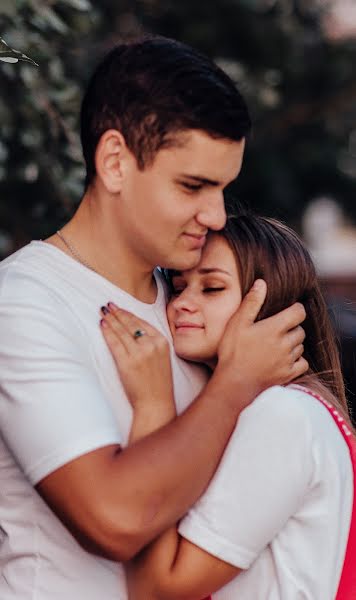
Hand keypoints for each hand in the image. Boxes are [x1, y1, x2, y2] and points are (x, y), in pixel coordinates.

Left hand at [100, 304, 174, 413]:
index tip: (119, 308)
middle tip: (107, 306)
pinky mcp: (127, 363)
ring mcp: (139, 354)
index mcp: (162, 341)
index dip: (128, 314)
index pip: (141, 322)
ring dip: (110, 320)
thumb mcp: (162, 357)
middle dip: (117, 313)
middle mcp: (151, 345)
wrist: (156, 403)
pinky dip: (107, 333)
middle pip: (130, 324)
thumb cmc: (158, 383)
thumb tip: (135, 330)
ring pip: (121, 331)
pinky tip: (102, 325)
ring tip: (102, 313)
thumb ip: (152, 343)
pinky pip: (114, 343)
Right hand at [215, 280, 307, 398]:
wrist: (234, 383)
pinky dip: (298, 360)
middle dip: (293, 327)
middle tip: (278, 329)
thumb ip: (251, 303)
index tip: (288, 310)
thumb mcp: (237, 323)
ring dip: (293, 343)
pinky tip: (286, 359)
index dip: (296, 309)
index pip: (298, 312)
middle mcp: (285, 343)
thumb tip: (262, 283)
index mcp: (275, 328)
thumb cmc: (232, 352)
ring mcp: (288, 360)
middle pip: (300, 330)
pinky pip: (302, 364)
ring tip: (278, 344)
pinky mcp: (288, 374)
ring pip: (300, 346)